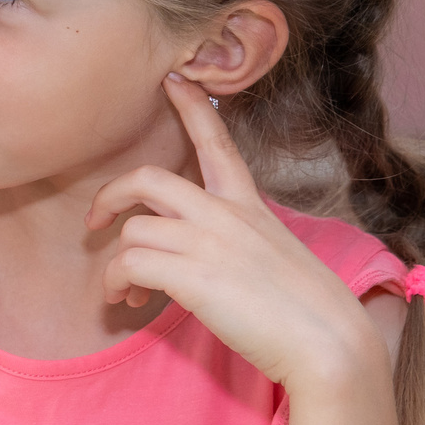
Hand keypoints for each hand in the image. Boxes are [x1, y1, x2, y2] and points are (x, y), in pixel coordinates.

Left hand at [84, 75, 387, 394]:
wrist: (328, 344)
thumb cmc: (306, 311)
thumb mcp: (274, 255)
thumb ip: (237, 241)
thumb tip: (199, 255)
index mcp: (248, 205)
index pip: (216, 143)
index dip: (192, 108)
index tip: (173, 79)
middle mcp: (225, 214)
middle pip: (147, 178)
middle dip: (110, 195)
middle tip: (96, 222)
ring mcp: (207, 241)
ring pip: (133, 231)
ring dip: (115, 265)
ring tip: (123, 293)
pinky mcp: (191, 274)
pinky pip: (128, 265)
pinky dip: (116, 284)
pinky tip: (127, 302)